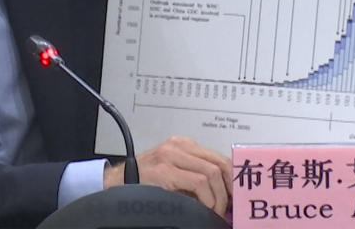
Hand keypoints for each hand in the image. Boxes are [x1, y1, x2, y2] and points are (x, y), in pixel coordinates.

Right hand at [104, 136, 232, 217]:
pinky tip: (204, 208)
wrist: (117, 183)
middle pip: (219, 163)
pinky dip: (207, 199)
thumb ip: (194, 174)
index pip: (218, 157)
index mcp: (183, 145)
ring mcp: (171, 156)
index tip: (237, 194)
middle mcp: (178, 146)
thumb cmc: (146, 181)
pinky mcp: (165, 171)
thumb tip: (223, 193)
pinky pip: (199, 183)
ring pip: (212, 172)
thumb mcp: (173, 172)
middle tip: (230, 205)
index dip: (232, 176)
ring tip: (215, 210)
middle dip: (230, 187)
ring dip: (219, 197)